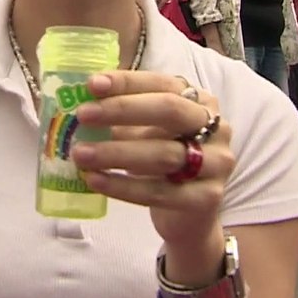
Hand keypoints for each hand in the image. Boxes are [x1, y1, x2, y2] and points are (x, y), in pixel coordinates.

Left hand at [70, 72, 232, 246]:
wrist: (190, 215)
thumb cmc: (164, 161)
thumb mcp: (147, 132)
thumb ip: (123, 118)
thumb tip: (81, 106)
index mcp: (200, 101)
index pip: (162, 84)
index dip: (127, 83)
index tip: (92, 84)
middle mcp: (216, 127)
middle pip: (169, 110)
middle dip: (122, 110)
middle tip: (83, 116)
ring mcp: (217, 163)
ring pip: (163, 154)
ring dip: (116, 152)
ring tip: (80, 154)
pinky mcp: (207, 198)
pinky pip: (160, 191)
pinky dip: (123, 186)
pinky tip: (95, 181)